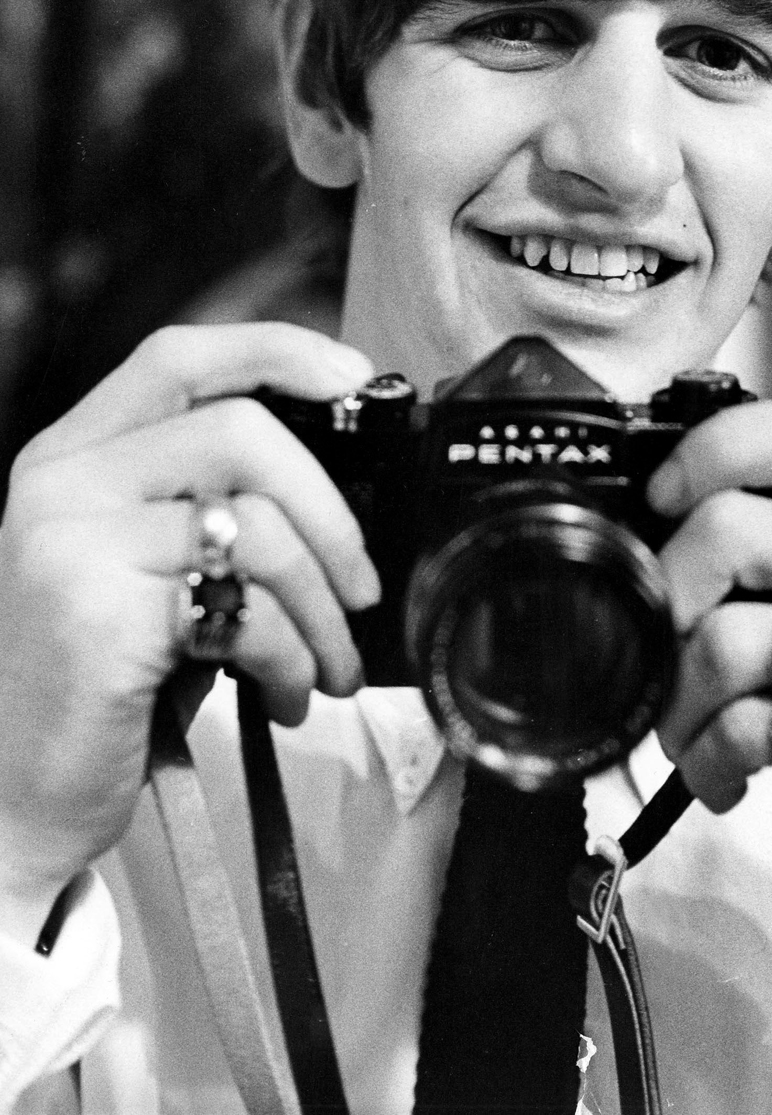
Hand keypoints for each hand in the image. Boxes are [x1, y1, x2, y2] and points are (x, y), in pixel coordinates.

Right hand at [0, 323, 379, 942]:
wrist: (14, 797)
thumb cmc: (103, 684)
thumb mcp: (150, 570)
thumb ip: (211, 509)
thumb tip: (341, 496)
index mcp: (76, 453)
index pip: (181, 354)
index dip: (278, 351)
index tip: (355, 378)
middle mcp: (64, 480)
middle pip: (242, 430)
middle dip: (332, 515)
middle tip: (359, 587)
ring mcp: (71, 541)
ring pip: (258, 525)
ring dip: (323, 609)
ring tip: (328, 665)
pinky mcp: (96, 613)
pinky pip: (243, 607)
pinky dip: (291, 656)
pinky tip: (286, 695)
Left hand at [647, 394, 771, 903]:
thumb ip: (765, 554)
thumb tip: (643, 558)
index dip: (710, 450)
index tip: (663, 500)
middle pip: (726, 530)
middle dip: (665, 605)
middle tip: (667, 655)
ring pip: (725, 640)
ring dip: (678, 706)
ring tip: (689, 735)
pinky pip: (755, 726)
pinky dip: (711, 760)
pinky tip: (724, 772)